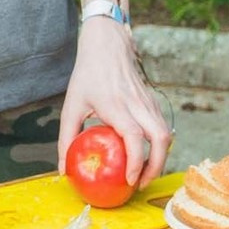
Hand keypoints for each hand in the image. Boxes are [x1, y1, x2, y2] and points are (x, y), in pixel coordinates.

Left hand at [60, 17, 170, 188]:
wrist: (108, 45)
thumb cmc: (87, 75)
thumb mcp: (71, 105)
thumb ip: (66, 138)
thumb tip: (63, 170)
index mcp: (115, 105)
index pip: (133, 137)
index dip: (136, 161)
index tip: (130, 180)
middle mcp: (136, 104)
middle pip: (160, 139)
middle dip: (156, 166)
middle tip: (141, 183)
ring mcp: (148, 102)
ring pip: (166, 134)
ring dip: (160, 157)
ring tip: (144, 174)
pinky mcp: (152, 102)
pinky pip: (163, 127)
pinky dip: (159, 145)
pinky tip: (146, 155)